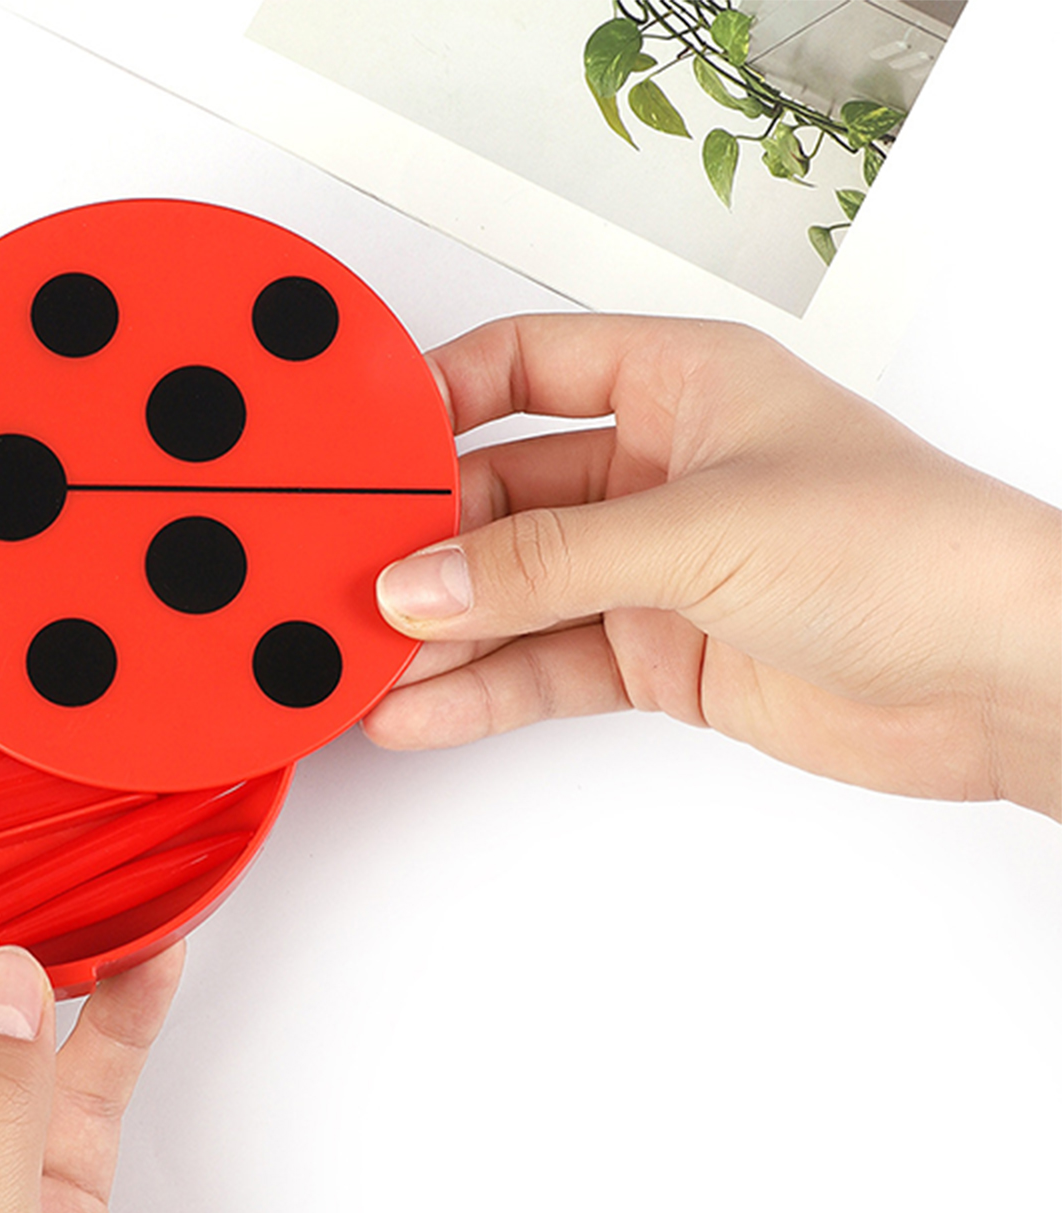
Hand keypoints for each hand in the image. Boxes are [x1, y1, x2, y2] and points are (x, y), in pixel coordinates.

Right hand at [366, 315, 1060, 818]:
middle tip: (346, 581)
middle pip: (503, 495)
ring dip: (443, 631)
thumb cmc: (911, 551)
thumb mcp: (702, 531)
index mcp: (680, 384)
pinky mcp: (664, 654)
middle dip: (425, 544)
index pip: (523, 368)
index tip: (362, 451)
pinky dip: (486, 690)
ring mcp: (657, 569)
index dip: (435, 401)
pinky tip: (425, 712)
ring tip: (361, 663)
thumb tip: (424, 583)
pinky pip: (550, 664)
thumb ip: (548, 563)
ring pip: (518, 593)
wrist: (999, 679)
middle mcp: (660, 471)